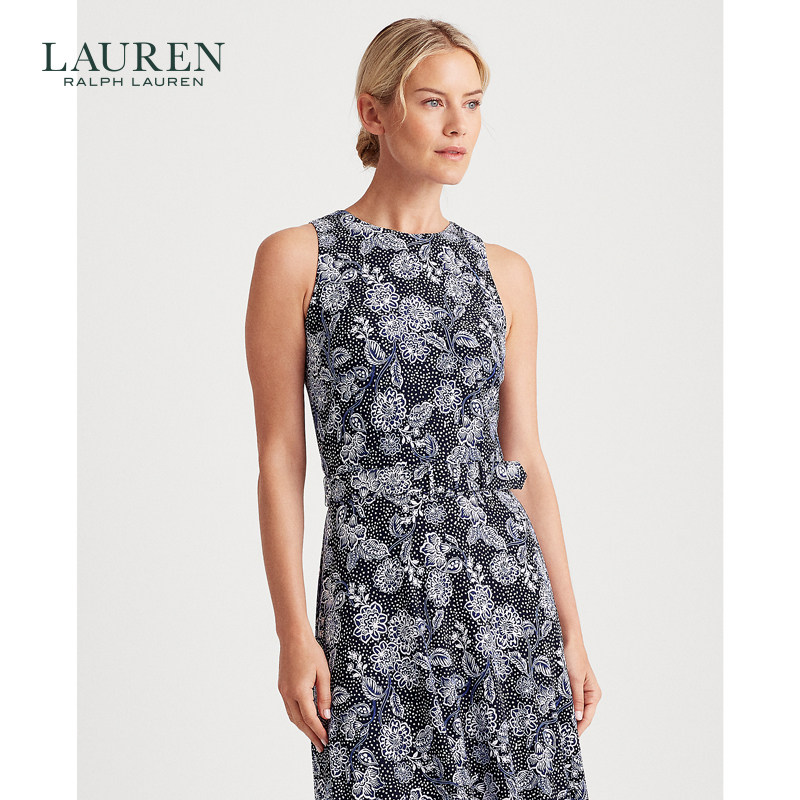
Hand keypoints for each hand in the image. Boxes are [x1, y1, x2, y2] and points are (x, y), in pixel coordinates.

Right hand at [277, 630, 330, 752]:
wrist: (293, 637)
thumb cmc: (310, 651)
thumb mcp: (324, 673)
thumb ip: (325, 695)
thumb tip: (326, 716)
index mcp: (299, 691)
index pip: (311, 718)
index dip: (319, 731)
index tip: (327, 740)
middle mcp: (288, 694)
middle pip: (299, 722)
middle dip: (310, 735)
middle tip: (321, 746)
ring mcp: (283, 691)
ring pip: (292, 716)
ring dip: (303, 728)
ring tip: (314, 736)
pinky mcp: (282, 686)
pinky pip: (289, 707)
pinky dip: (297, 717)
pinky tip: (305, 719)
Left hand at [563, 638, 600, 735]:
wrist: (566, 638)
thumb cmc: (574, 655)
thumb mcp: (575, 679)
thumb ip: (577, 698)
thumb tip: (578, 717)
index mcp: (593, 694)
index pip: (587, 717)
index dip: (579, 729)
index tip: (570, 739)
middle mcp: (587, 694)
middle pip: (580, 715)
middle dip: (572, 724)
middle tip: (560, 736)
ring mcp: (577, 690)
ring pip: (572, 708)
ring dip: (565, 715)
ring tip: (556, 727)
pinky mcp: (569, 685)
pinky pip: (566, 699)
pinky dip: (561, 705)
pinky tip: (553, 711)